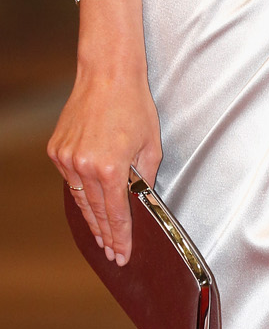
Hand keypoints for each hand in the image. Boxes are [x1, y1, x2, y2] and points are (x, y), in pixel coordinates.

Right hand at [48, 7, 161, 265]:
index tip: (122, 254)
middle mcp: (84, 166)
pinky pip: (70, 179)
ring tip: (101, 236)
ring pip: (80, 198)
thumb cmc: (134, 104)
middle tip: (112, 252)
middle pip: (95, 211)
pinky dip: (81, 191)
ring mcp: (66, 158)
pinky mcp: (57, 150)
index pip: (115, 214)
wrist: (107, 74)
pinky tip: (89, 203)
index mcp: (110, 168)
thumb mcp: (151, 143)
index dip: (120, 237)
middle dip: (105, 234)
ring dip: (91, 218)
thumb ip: (145, 176)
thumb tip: (141, 199)